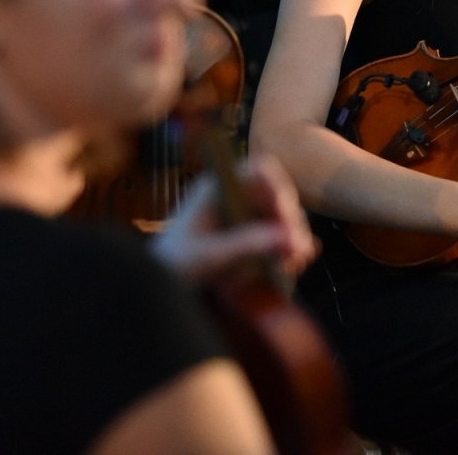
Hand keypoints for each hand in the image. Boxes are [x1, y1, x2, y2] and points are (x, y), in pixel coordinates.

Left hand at [150, 155, 317, 283]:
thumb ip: (246, 246)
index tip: (284, 213)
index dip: (276, 186)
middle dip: (289, 221)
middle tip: (296, 248)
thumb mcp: (207, 255)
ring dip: (292, 238)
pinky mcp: (251, 240)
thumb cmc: (175, 263)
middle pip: (277, 196)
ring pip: (281, 219)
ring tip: (295, 261)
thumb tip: (289, 239)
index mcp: (219, 187)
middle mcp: (236, 197)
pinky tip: (298, 262)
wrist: (160, 286)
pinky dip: (288, 249)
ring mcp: (245, 218)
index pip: (258, 171)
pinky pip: (277, 238)